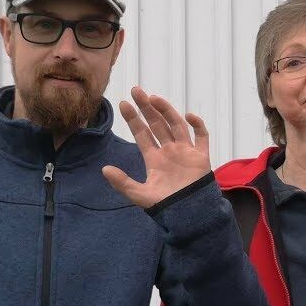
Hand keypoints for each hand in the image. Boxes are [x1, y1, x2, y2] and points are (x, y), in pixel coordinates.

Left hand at [103, 86, 211, 208]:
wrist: (189, 215)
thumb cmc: (166, 206)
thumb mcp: (139, 195)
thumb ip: (122, 183)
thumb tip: (104, 169)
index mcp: (154, 159)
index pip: (142, 134)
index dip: (133, 119)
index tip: (124, 104)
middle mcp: (169, 151)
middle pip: (157, 124)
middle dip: (147, 108)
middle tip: (136, 90)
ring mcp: (186, 152)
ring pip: (176, 125)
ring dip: (166, 111)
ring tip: (154, 98)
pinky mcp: (201, 156)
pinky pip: (202, 137)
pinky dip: (198, 125)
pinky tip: (188, 116)